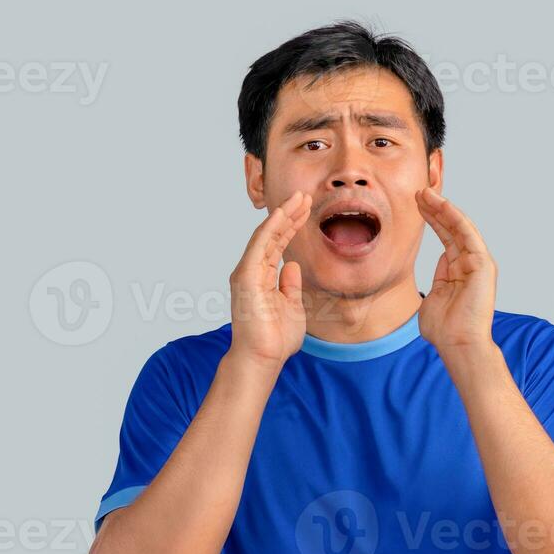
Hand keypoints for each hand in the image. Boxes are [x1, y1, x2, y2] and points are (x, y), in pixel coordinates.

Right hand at [227, 191, 310, 368]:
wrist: (263, 359)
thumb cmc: (275, 339)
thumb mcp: (292, 306)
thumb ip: (290, 286)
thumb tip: (293, 266)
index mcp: (262, 277)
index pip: (278, 244)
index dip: (292, 225)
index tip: (307, 209)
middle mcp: (252, 271)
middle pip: (272, 235)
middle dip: (289, 214)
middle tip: (305, 195)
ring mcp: (247, 273)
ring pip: (266, 235)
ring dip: (283, 215)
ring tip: (299, 198)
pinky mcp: (246, 277)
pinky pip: (259, 246)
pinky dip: (271, 228)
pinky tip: (283, 213)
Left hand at [415, 188, 497, 355]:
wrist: (457, 344)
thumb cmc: (445, 329)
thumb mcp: (434, 298)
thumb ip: (438, 281)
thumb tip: (440, 265)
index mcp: (459, 271)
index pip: (446, 238)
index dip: (433, 220)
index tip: (417, 205)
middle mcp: (471, 264)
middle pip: (453, 229)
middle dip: (436, 209)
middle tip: (419, 193)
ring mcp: (478, 263)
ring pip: (460, 227)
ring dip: (443, 209)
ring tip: (425, 194)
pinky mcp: (483, 264)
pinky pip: (468, 235)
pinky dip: (456, 218)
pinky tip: (442, 206)